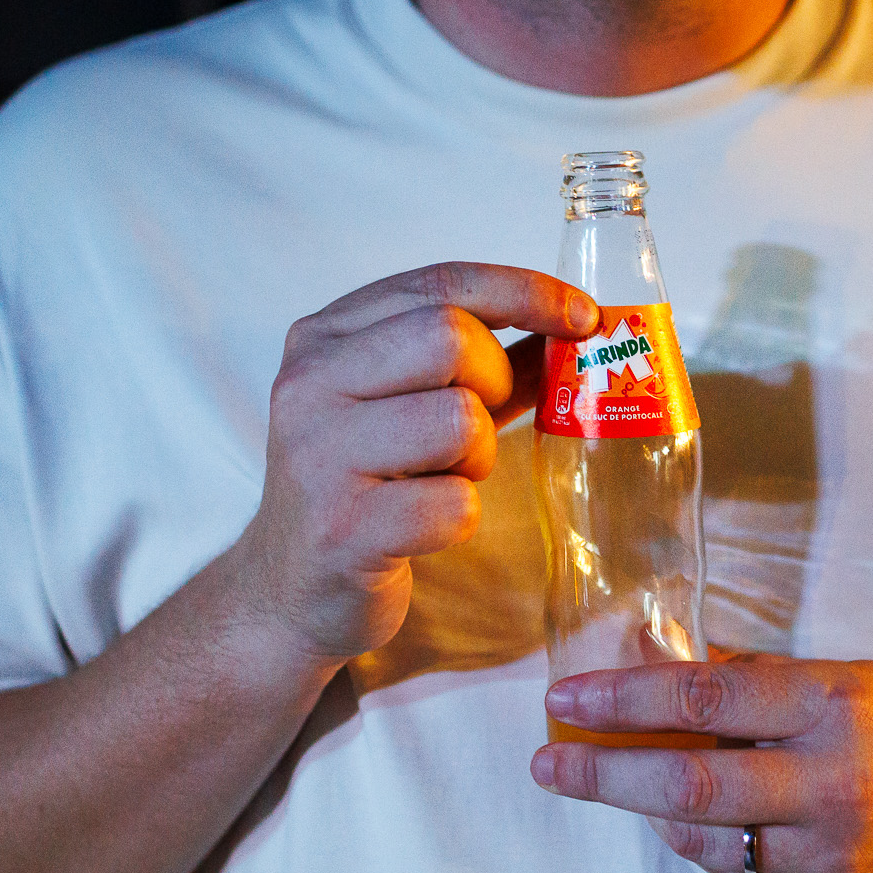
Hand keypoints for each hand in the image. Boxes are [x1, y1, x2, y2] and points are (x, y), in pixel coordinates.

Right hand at [238, 262, 597, 663]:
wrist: (290, 590)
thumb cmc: (363, 487)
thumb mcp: (410, 406)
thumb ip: (481, 364)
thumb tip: (571, 326)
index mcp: (322, 338)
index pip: (440, 282)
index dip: (523, 291)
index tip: (582, 316)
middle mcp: (309, 384)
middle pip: (451, 337)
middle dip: (494, 382)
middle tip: (477, 426)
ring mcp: (319, 457)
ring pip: (459, 418)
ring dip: (478, 456)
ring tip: (442, 478)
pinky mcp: (343, 529)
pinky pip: (453, 504)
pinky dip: (461, 516)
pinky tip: (425, 525)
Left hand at [531, 655, 872, 872]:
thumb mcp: (852, 676)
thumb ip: (760, 679)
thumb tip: (663, 664)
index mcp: (833, 700)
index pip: (702, 698)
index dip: (622, 697)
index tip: (565, 698)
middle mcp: (831, 776)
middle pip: (687, 782)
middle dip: (603, 773)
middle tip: (549, 764)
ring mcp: (833, 845)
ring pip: (706, 835)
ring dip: (647, 809)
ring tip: (617, 781)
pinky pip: (744, 869)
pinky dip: (704, 842)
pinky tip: (688, 819)